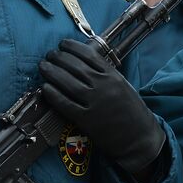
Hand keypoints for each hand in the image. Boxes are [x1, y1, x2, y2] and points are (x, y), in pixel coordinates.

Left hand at [39, 38, 167, 182]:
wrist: (140, 139)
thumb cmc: (132, 111)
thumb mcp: (123, 85)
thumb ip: (106, 73)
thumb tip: (82, 60)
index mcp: (113, 76)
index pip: (88, 55)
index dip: (72, 47)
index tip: (62, 44)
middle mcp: (104, 87)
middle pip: (75, 66)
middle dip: (58, 57)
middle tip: (49, 55)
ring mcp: (94, 103)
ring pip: (67, 83)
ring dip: (52, 72)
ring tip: (43, 66)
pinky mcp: (87, 120)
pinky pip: (65, 104)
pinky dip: (53, 95)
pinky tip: (45, 88)